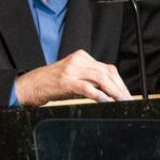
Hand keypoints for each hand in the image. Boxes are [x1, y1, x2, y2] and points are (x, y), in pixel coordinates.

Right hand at [13, 49, 131, 105]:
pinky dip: (99, 95)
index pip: (108, 68)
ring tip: (122, 102)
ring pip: (101, 78)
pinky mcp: (67, 81)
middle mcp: (79, 60)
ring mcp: (72, 69)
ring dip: (114, 92)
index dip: (120, 82)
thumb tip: (110, 92)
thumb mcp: (74, 76)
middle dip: (120, 88)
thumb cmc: (53, 84)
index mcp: (82, 57)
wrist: (30, 85)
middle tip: (128, 100)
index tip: (126, 94)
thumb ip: (90, 79)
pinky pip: (87, 87)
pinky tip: (106, 101)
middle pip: (107, 72)